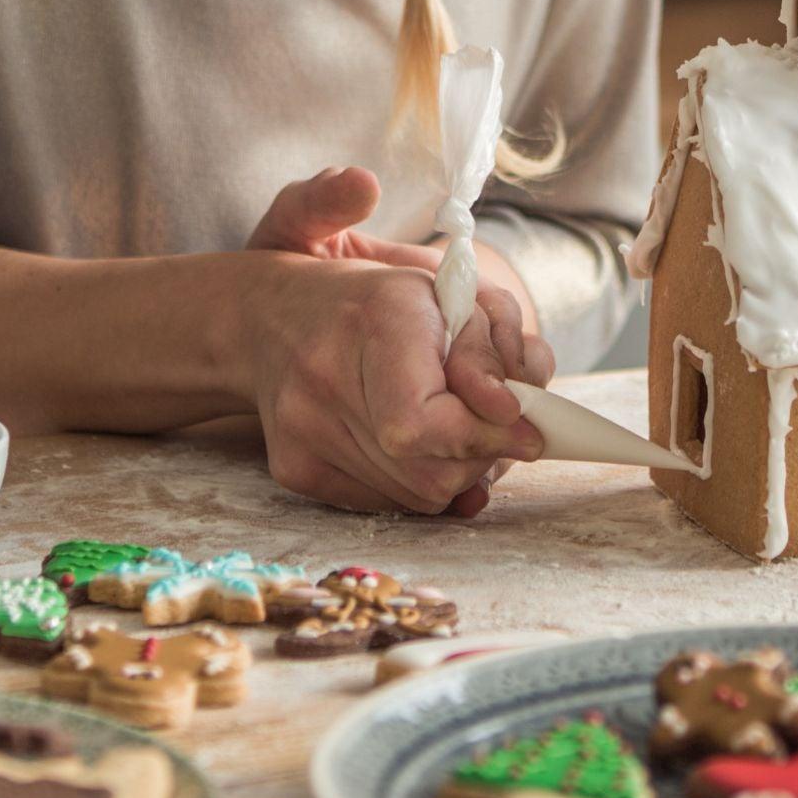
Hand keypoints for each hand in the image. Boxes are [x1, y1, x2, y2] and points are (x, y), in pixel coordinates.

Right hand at [243, 168, 548, 514]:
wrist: (276, 317)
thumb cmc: (380, 298)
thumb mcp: (454, 295)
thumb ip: (495, 348)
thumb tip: (516, 422)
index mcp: (373, 321)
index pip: (424, 425)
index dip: (482, 435)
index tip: (521, 422)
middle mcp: (324, 383)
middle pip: (430, 471)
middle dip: (481, 452)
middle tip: (490, 420)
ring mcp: (303, 435)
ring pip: (416, 497)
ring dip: (453, 469)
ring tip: (450, 422)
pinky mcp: (296, 469)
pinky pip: (386, 503)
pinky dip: (416, 478)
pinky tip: (412, 440)